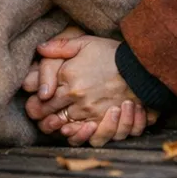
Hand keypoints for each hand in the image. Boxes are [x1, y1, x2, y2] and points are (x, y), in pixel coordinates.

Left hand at [23, 34, 154, 145]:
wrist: (140, 67)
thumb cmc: (112, 53)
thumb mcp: (86, 42)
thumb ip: (60, 46)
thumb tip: (40, 48)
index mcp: (67, 77)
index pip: (42, 98)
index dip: (36, 104)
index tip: (37, 105)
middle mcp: (75, 96)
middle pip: (50, 114)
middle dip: (44, 117)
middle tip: (43, 118)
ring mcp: (88, 110)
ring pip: (64, 126)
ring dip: (59, 127)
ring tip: (59, 125)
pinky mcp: (102, 120)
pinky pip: (83, 134)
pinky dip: (77, 135)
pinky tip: (75, 131)